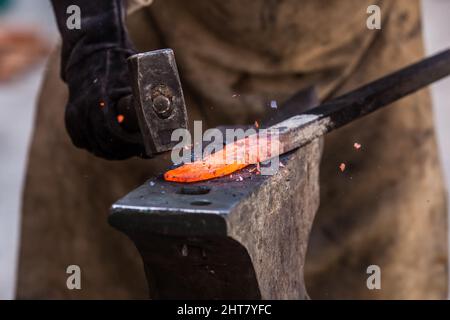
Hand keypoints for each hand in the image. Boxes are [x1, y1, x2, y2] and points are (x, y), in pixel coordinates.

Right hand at [51, 0, 145, 159]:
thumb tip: (165, 118)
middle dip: (124, 150)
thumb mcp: (134, 80)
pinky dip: (95, 144)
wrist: (91, 50)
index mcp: (101, 100)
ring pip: (93, 146)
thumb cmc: (117, 64)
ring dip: (110, 150)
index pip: (116, 136)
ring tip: (126, 148)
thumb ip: (143, 101)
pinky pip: (81, 140)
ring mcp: (75, 113)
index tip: (145, 147)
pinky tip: (107, 142)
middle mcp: (85, 109)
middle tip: (138, 150)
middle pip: (105, 145)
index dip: (132, 145)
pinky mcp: (70, 116)